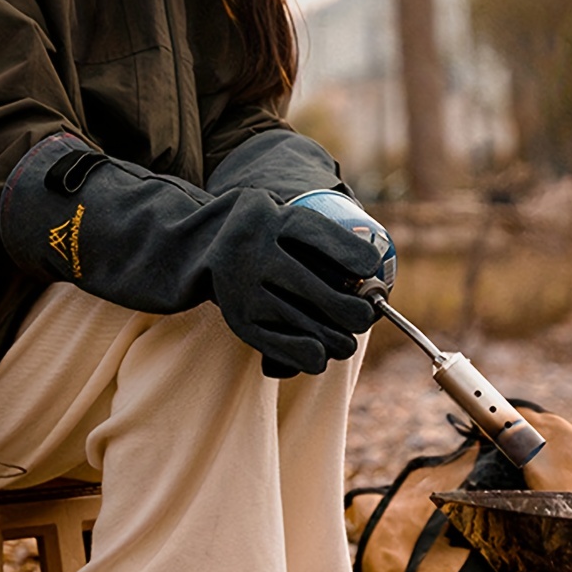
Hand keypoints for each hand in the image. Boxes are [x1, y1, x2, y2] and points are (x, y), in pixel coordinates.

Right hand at [206, 190, 382, 375]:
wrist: (199, 246)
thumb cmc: (265, 234)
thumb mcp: (284, 218)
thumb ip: (321, 237)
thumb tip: (372, 272)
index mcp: (270, 216)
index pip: (318, 237)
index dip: (352, 255)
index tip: (370, 268)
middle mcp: (252, 249)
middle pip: (315, 290)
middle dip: (352, 311)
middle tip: (365, 317)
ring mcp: (241, 287)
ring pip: (303, 323)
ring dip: (335, 340)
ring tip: (346, 342)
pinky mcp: (237, 318)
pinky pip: (278, 345)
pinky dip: (306, 355)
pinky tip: (321, 355)